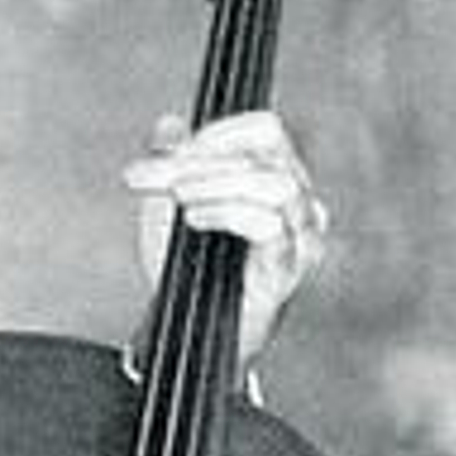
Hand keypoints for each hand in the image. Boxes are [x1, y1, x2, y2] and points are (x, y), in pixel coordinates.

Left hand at [123, 109, 328, 368]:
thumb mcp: (170, 209)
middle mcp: (300, 201)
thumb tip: (167, 124)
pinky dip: (227, 214)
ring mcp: (301, 236)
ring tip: (180, 200)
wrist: (189, 331)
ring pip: (275, 184)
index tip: (161, 158)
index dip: (214, 134)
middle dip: (202, 159)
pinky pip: (271, 226)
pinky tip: (194, 220)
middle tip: (155, 178)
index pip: (265, 130)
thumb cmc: (190, 270)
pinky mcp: (288, 270)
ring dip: (218, 184)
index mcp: (279, 178)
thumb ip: (172, 165)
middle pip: (269, 150)